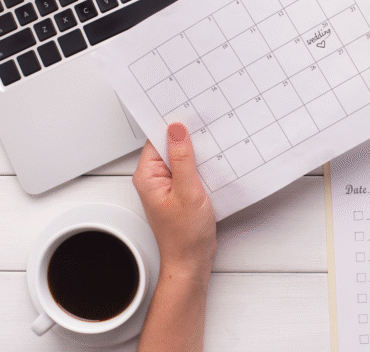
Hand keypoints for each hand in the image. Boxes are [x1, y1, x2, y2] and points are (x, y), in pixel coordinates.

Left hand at [133, 122, 216, 275]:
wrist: (192, 260)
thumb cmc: (185, 235)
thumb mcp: (188, 191)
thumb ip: (183, 159)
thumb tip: (177, 131)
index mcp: (148, 176)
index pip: (157, 139)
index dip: (173, 126)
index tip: (189, 116)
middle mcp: (155, 179)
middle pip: (170, 146)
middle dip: (188, 138)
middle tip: (207, 129)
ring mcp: (169, 185)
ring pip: (183, 158)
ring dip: (198, 154)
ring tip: (214, 149)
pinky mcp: (182, 192)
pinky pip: (191, 171)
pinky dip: (203, 166)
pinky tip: (214, 166)